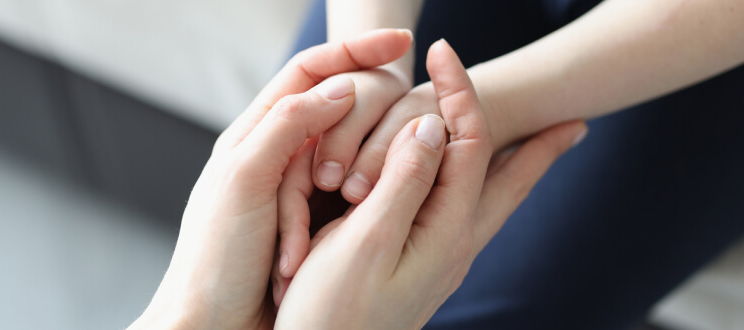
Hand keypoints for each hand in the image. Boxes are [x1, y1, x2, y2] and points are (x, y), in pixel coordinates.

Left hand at [128, 29, 412, 329]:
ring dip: (360, 172)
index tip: (404, 43)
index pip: (310, 70)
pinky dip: (353, 212)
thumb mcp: (246, 180)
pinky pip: (350, 199)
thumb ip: (290, 127)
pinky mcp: (316, 221)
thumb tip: (341, 88)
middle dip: (366, 118)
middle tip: (380, 147)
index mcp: (255, 132)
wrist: (213, 327)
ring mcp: (299, 187)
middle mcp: (277, 152)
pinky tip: (356, 222)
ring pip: (350, 153)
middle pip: (336, 107)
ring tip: (354, 199)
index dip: (356, 49)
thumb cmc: (217, 257)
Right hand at [274, 40, 587, 328]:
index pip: (468, 143)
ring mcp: (440, 258)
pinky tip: (473, 190)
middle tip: (573, 126)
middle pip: (509, 182)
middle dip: (538, 148)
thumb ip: (403, 181)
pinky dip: (479, 188)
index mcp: (445, 231)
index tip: (442, 52)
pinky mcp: (420, 265)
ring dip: (515, 167)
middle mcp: (454, 243)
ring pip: (490, 200)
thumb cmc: (335, 313)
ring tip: (541, 153)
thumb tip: (435, 126)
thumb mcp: (366, 242)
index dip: (459, 93)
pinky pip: (463, 214)